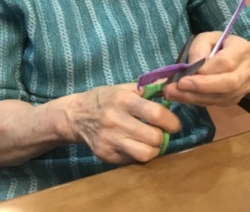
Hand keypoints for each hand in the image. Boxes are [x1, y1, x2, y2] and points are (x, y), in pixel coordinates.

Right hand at [64, 84, 181, 164]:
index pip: (156, 114)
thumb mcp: (121, 88)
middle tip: (161, 132)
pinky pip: (132, 160)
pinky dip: (138, 154)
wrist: (75, 116)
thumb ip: (146, 90)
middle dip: (163, 136)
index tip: (174, 124)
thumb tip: (168, 90)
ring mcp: (110, 140)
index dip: (171, 121)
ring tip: (150, 141)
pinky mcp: (106, 155)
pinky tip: (134, 145)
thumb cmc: (103, 99)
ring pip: (145, 154)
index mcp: (122, 100)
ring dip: (153, 149)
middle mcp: (115, 121)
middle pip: (154, 137)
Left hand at [163, 32, 249, 106]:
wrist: (243, 60)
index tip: (185, 75)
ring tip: (172, 94)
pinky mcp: (234, 100)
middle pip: (226, 84)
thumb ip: (200, 47)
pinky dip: (197, 101)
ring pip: (220, 97)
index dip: (206, 70)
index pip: (226, 62)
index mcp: (241, 50)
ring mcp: (242, 88)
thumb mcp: (209, 38)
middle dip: (199, 87)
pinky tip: (181, 97)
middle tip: (175, 88)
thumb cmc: (222, 46)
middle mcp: (246, 71)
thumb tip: (191, 66)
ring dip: (194, 97)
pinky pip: (215, 103)